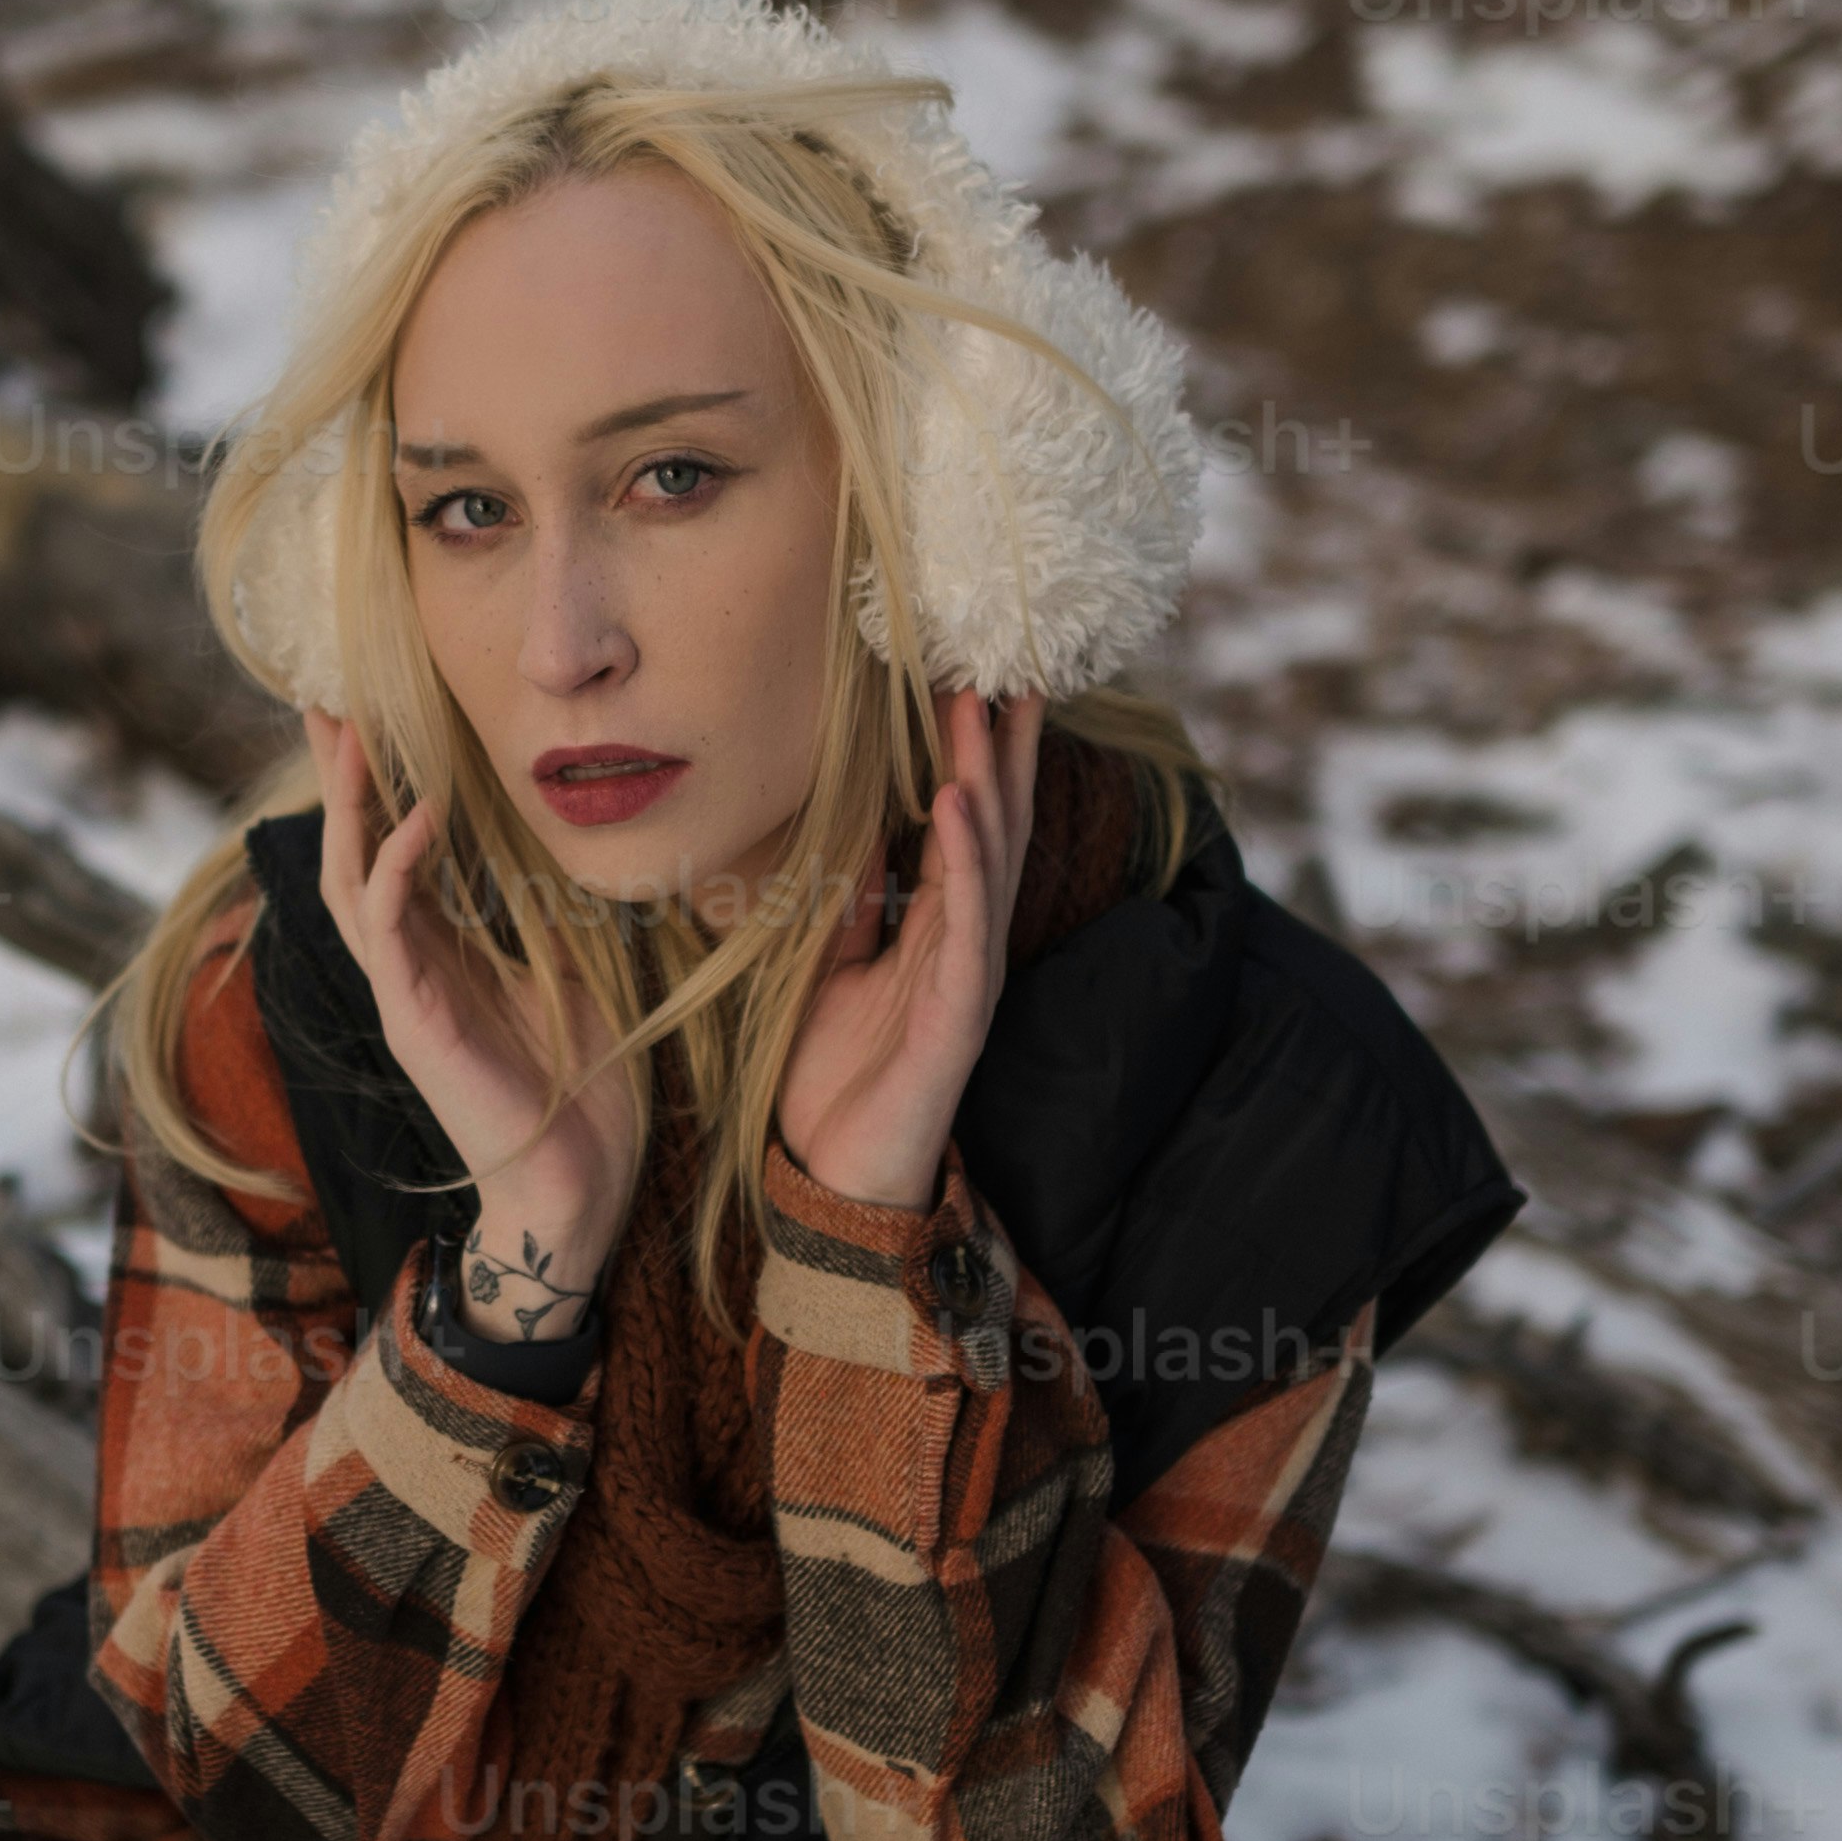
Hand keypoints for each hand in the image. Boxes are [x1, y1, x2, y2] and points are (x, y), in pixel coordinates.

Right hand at [306, 705, 641, 1336]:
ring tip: (351, 735)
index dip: (375, 787)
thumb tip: (572, 851)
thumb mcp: (571, 977)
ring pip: (349, 881)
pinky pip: (389, 929)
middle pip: (349, 852)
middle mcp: (408, 968)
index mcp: (441, 956)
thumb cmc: (580, 1090)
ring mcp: (403, 992)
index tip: (369, 716)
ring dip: (349, 806)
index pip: (389, 852)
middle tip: (327, 702)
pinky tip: (421, 815)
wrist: (575, 1184)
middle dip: (339, 778)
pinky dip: (398, 866)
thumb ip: (548, 918)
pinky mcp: (413, 1019)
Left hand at [775, 689, 1040, 1213]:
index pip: (964, 822)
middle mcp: (964, 941)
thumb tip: (852, 837)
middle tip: (1009, 660)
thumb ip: (853, 906)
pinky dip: (963, 861)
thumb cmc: (839, 1080)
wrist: (836, 1181)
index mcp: (935, 927)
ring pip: (986, 860)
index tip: (977, 674)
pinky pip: (965, 925)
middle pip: (993, 824)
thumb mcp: (832, 970)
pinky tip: (953, 804)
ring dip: (985, 779)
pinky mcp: (958, 1015)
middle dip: (1001, 744)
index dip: (975, 751)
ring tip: (979, 709)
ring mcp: (968, 975)